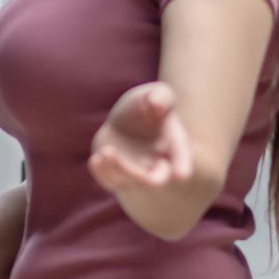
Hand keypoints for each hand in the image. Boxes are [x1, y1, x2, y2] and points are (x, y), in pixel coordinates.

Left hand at [88, 81, 192, 195]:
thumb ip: (161, 96)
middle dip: (133, 172)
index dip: (182, 165)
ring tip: (105, 151)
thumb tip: (156, 104)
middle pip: (153, 180)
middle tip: (110, 152)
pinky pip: (111, 184)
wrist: (124, 122)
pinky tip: (96, 159)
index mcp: (174, 145)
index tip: (180, 175)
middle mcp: (159, 165)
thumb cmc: (145, 107)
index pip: (181, 157)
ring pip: (130, 184)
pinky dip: (102, 174)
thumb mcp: (156, 94)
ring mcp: (139, 176)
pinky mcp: (119, 179)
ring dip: (115, 169)